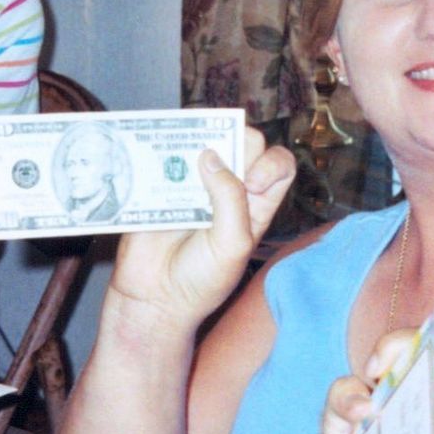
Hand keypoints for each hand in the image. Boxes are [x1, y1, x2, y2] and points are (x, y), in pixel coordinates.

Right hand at [106, 128, 293, 335]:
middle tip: (212, 162)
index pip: (278, 166)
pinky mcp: (163, 184)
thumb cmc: (202, 280)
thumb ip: (230, 199)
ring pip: (205, 140)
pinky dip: (163, 147)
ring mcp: (195, 184)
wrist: (155, 297)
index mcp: (256, 205)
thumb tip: (210, 155)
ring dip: (196, 136)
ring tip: (183, 147)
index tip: (253, 182)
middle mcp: (229, 189)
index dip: (271, 162)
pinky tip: (158, 154)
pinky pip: (166, 154)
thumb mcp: (231, 245)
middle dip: (233, 141)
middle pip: (243, 143)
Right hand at [323, 330, 433, 433]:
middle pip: (377, 363)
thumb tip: (433, 413)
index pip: (417, 355)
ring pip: (345, 392)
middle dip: (379, 359)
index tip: (405, 353)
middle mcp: (392, 406)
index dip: (408, 345)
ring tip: (362, 415)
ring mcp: (361, 428)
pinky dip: (335, 430)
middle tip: (378, 371)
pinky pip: (329, 430)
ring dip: (351, 398)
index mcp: (428, 403)